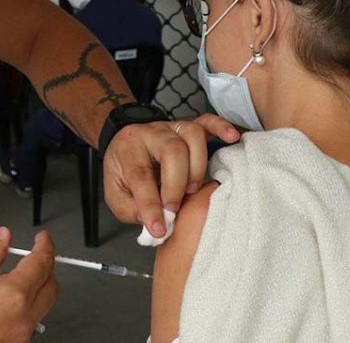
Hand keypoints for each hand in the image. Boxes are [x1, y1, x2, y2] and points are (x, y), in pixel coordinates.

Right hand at [0, 227, 58, 341]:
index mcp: (13, 296)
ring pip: (40, 308)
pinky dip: (21, 309)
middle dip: (46, 269)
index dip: (44, 246)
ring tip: (10, 279)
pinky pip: (25, 324)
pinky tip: (1, 302)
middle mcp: (21, 320)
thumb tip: (3, 241)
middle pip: (51, 288)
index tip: (43, 239)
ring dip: (33, 291)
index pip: (42, 264)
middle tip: (34, 256)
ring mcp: (17, 338)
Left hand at [103, 113, 239, 237]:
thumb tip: (157, 222)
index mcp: (129, 150)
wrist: (125, 145)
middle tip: (175, 208)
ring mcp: (171, 128)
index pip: (140, 176)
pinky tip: (232, 138)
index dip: (151, 205)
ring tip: (192, 189)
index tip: (159, 229)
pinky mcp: (188, 127)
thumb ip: (132, 209)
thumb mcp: (116, 195)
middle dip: (176, 184)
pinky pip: (207, 121)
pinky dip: (221, 127)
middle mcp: (151, 134)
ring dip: (197, 166)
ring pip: (192, 135)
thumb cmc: (124, 173)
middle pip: (173, 150)